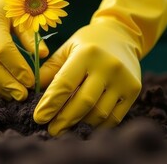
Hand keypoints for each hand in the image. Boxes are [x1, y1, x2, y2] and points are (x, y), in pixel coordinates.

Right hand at [0, 0, 47, 100]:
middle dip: (8, 83)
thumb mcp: (21, 15)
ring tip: (16, 96)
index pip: (3, 49)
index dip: (17, 67)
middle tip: (24, 96)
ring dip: (0, 88)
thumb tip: (44, 55)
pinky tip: (5, 92)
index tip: (31, 81)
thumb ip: (31, 35)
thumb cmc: (7, 7)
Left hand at [34, 0, 166, 135]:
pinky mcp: (134, 90)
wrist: (122, 34)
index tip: (39, 118)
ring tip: (67, 127)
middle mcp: (108, 66)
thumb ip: (50, 70)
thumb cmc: (88, 43)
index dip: (50, 104)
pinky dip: (97, 125)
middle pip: (83, 102)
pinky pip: (114, 117)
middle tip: (51, 131)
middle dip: (64, 120)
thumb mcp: (67, 49)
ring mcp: (124, 79)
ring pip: (99, 113)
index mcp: (87, 53)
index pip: (64, 84)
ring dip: (80, 123)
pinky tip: (85, 124)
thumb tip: (32, 93)